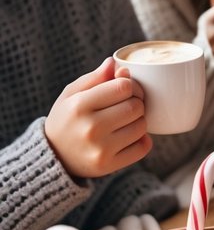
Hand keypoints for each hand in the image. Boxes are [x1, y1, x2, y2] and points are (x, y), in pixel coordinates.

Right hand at [44, 57, 150, 178]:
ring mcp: (100, 150)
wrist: (54, 157)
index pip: (124, 87)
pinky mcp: (109, 166)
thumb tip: (116, 64)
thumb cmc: (67, 118)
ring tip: (125, 121)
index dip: (131, 84)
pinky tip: (129, 136)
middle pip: (136, 106)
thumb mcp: (72, 93)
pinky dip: (142, 140)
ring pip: (142, 126)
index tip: (126, 88)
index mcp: (79, 106)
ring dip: (139, 121)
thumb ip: (95, 77)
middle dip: (136, 102)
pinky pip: (143, 147)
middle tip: (127, 104)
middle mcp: (90, 129)